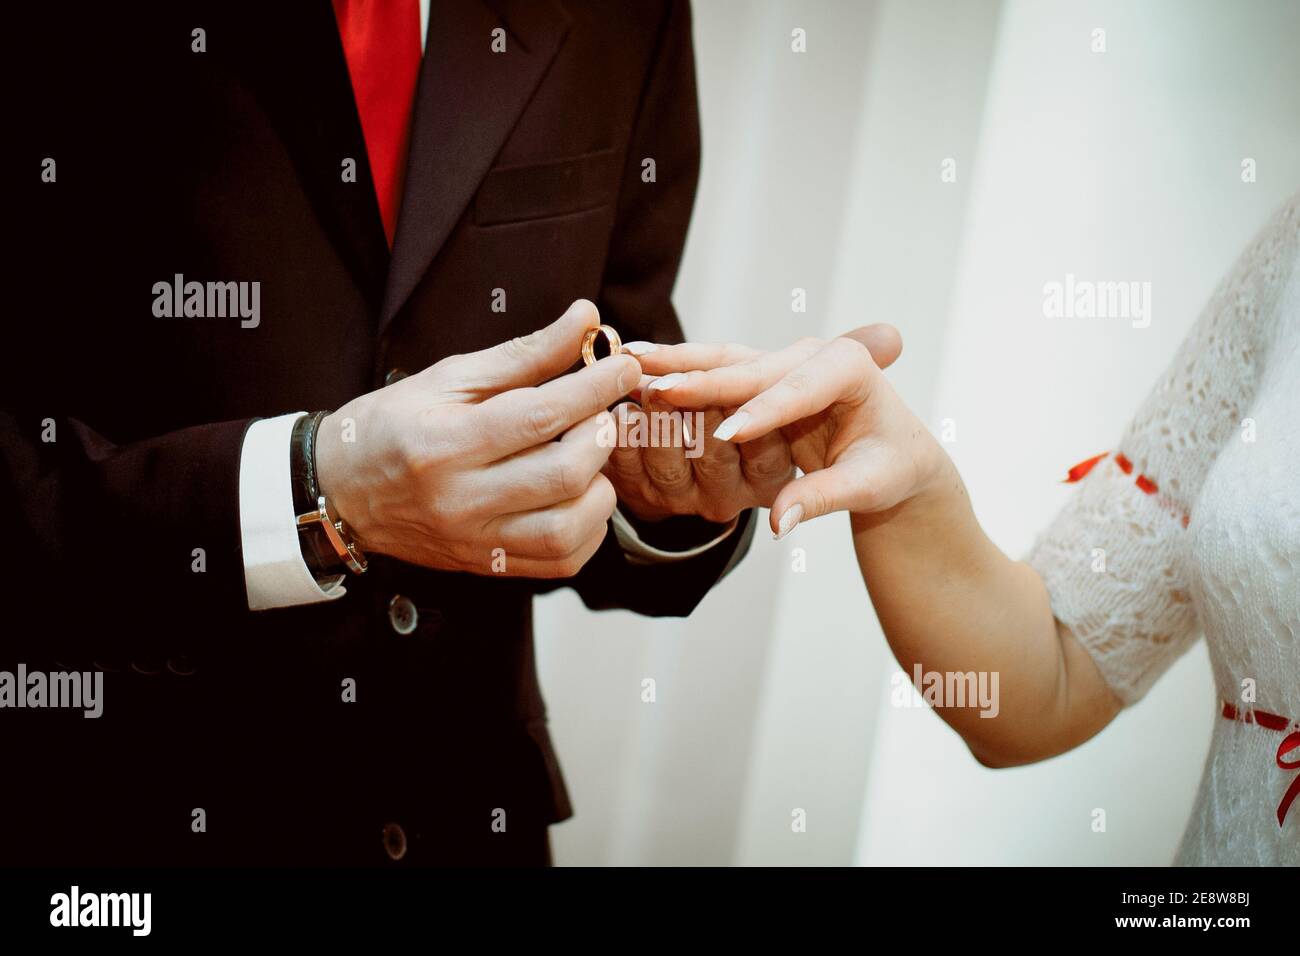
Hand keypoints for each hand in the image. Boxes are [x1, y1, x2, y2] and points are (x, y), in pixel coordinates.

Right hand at [315, 300, 641, 577]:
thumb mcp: (448, 377)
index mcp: (445, 443)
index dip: (594, 388)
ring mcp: (475, 540)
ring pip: (569, 529)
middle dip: (600, 435)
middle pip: (564, 475)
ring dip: (600, 488)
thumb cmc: (391, 425)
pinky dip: (588, 529)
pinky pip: (560, 562)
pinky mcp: (487, 566)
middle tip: (600, 413)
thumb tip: (585, 319)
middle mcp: (461, 499)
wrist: (340, 492)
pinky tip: (579, 496)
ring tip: (589, 458)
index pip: (539, 416)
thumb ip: (523, 354)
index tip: (623, 366)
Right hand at [635, 325, 946, 536]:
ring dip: (674, 362)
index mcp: (849, 368)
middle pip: (749, 368)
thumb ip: (823, 498)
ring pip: (721, 358)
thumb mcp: (869, 485)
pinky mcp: (758, 372)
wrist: (893, 449)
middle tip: (655, 389)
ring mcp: (781, 358)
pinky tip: (636, 366)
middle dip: (701, 381)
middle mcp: (812, 353)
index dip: (761, 414)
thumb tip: (779, 523)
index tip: (727, 433)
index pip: (798, 391)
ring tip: (632, 364)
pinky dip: (674, 366)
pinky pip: (711, 366)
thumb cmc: (888, 466)